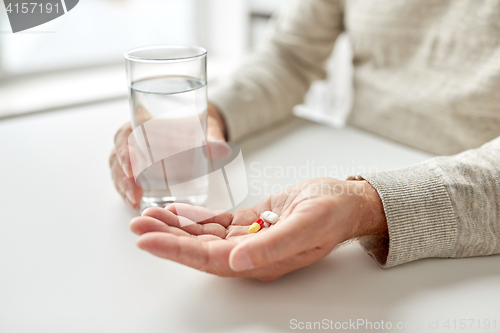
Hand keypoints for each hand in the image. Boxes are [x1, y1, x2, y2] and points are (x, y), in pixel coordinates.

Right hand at [109, 103, 227, 208]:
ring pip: (119, 169)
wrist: (202, 128)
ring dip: (123, 186)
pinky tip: (134, 203)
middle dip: (123, 177)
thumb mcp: (206, 129)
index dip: (124, 152)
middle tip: (134, 194)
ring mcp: (135, 153)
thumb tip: (224, 150)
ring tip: (133, 202)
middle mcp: (134, 137)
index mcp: (144, 121)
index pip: (125, 135)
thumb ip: (212, 139)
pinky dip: (127, 190)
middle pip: (118, 156)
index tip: (131, 170)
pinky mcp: (138, 167)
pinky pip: (126, 178)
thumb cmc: (198, 124)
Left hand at [130, 178, 386, 280]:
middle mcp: (251, 254)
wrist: (347, 201)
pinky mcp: (253, 223)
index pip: (208, 259)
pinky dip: (196, 217)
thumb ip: (272, 245)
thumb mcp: (306, 225)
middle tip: (138, 224)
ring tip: (150, 215)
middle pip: (199, 249)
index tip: (146, 239)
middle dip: (167, 238)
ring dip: (177, 226)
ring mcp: (251, 239)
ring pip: (205, 236)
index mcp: (261, 261)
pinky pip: (218, 223)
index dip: (175, 250)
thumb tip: (235, 263)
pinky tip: (179, 211)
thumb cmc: (331, 211)